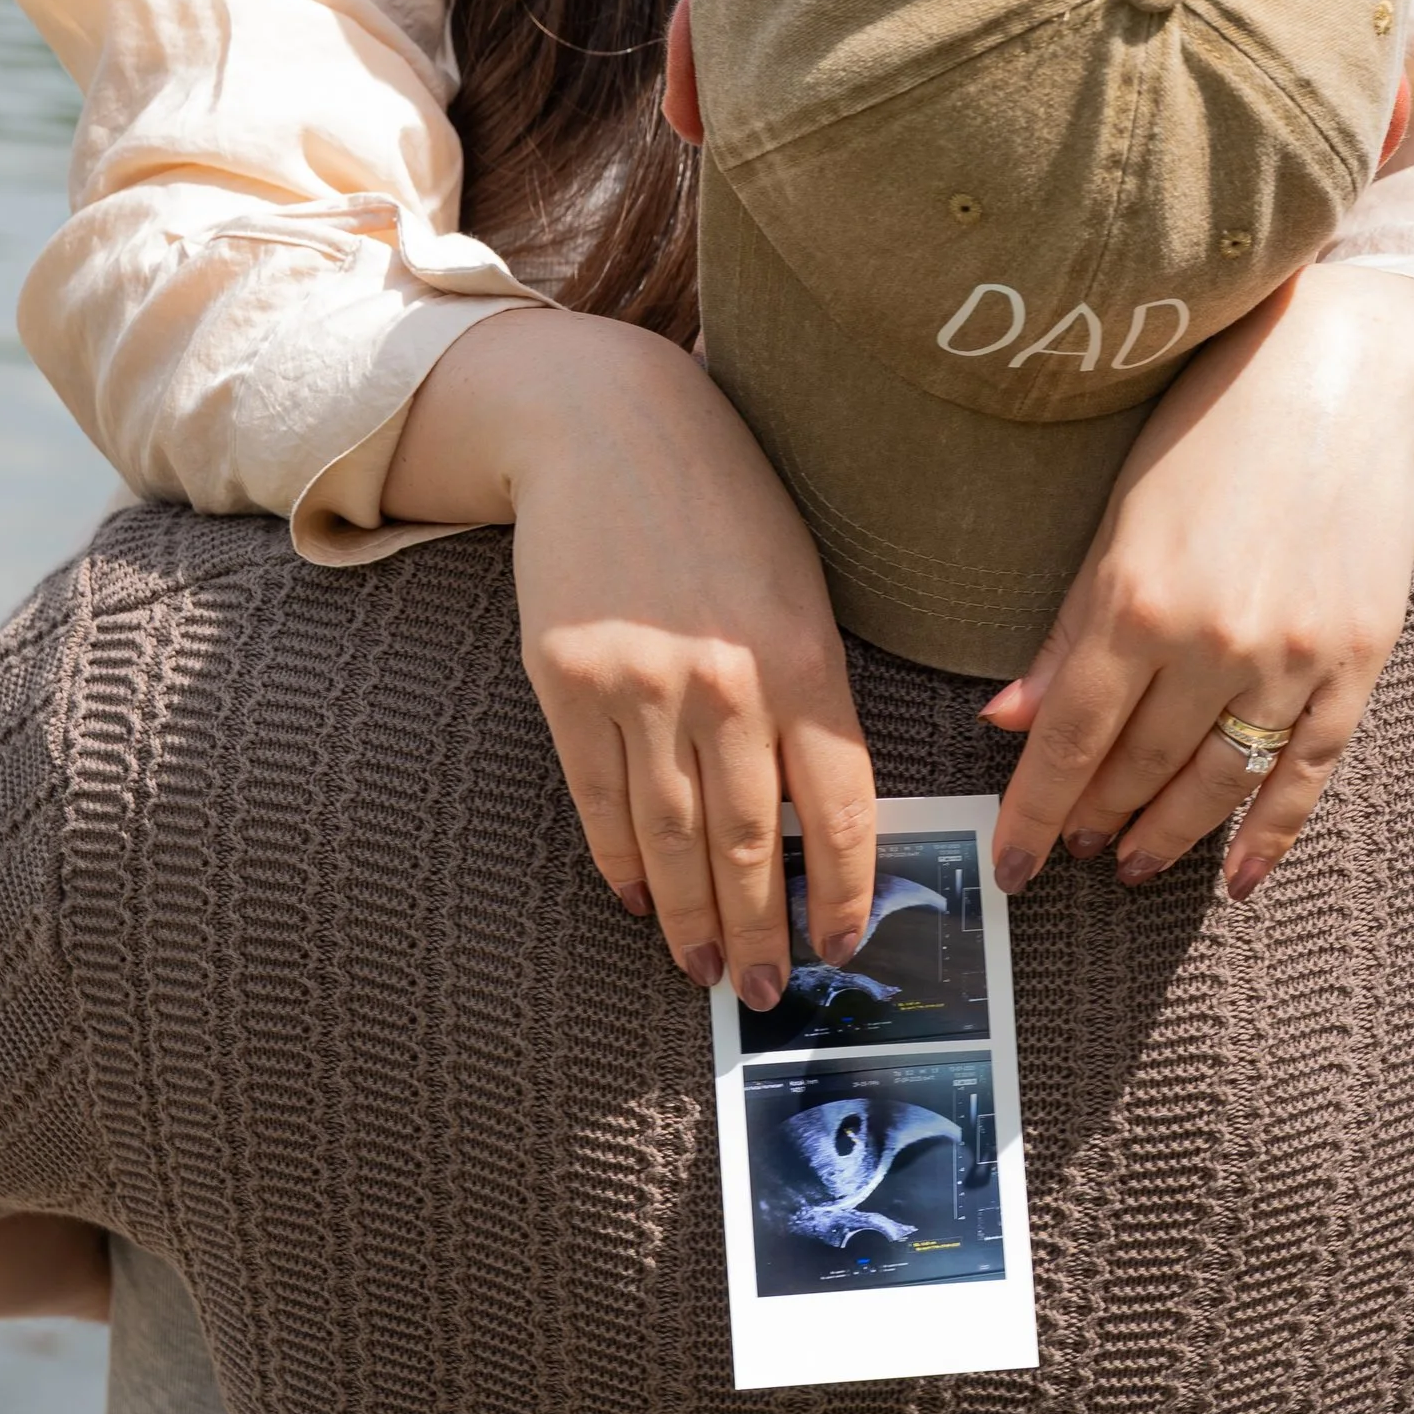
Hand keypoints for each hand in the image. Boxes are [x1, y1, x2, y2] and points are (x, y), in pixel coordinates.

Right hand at [386, 310, 877, 1009]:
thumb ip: (811, 692)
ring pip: (674, 841)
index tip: (844, 942)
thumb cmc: (724, 500)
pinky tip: (637, 896)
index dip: (845, 892)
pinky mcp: (568, 681)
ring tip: (703, 968)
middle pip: (752, 847)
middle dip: (762, 933)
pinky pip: (599, 800)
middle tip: (768, 992)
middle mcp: (725, 683)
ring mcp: (639, 685)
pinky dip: (621, 860)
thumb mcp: (799, 583)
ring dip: (690, 919)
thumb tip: (817, 816)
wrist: (606, 421)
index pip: (839, 812)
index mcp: (803, 657)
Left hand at [982, 267, 1413, 899]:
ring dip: (1169, 834)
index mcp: (1138, 597)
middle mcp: (1216, 640)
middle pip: (1141, 766)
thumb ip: (1070, 628)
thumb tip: (1006, 721)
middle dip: (1097, 818)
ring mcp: (1295, 658)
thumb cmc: (1214, 429)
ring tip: (1132, 861)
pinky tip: (1236, 878)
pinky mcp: (1359, 662)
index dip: (1033, 811)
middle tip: (1073, 850)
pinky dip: (1271, 835)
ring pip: (1219, 782)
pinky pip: (1309, 773)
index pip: (1069, 737)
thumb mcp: (1122, 514)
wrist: (1348, 377)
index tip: (1007, 866)